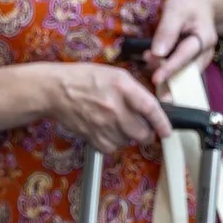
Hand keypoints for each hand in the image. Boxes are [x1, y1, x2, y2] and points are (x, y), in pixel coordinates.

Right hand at [38, 62, 171, 151]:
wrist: (55, 90)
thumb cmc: (84, 78)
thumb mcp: (114, 74)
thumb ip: (134, 90)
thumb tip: (151, 108)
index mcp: (122, 86)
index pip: (150, 108)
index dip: (162, 122)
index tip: (167, 131)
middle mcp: (114, 107)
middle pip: (142, 132)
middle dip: (146, 133)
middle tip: (142, 128)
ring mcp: (103, 124)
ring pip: (128, 141)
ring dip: (127, 136)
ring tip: (116, 123)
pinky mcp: (93, 137)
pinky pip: (112, 147)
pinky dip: (113, 142)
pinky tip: (106, 130)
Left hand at [146, 0, 222, 87]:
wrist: (201, 4)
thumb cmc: (188, 4)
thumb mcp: (175, 10)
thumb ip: (167, 31)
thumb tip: (157, 53)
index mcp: (204, 39)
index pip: (184, 56)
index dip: (169, 69)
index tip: (156, 80)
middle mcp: (206, 53)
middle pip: (185, 71)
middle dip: (167, 75)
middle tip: (149, 69)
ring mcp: (201, 59)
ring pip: (184, 74)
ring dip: (166, 74)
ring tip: (150, 64)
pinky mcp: (194, 62)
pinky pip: (182, 71)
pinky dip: (168, 72)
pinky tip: (156, 69)